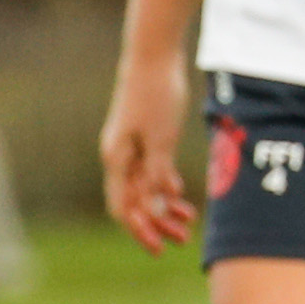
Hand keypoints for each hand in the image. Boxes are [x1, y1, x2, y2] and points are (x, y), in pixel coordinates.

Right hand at [98, 53, 203, 253]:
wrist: (153, 56)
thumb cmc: (155, 93)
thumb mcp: (161, 136)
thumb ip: (157, 170)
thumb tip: (158, 201)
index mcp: (116, 159)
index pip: (124, 207)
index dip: (141, 230)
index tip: (159, 247)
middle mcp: (118, 157)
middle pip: (134, 201)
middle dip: (156, 223)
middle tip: (182, 240)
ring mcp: (129, 147)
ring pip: (144, 187)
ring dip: (164, 207)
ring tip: (188, 222)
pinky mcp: (143, 137)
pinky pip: (151, 171)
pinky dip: (165, 186)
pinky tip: (181, 197)